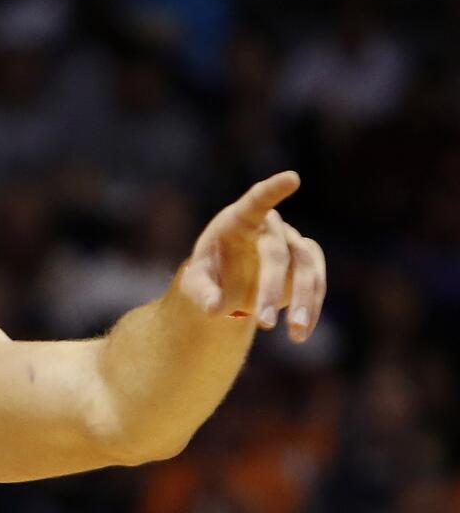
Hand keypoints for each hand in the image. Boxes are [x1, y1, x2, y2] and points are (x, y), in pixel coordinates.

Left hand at [178, 171, 325, 342]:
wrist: (228, 282)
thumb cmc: (209, 274)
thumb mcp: (196, 284)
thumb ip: (201, 293)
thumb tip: (214, 308)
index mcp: (237, 221)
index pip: (256, 201)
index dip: (272, 191)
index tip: (293, 178)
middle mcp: (270, 227)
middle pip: (276, 253)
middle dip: (270, 289)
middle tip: (263, 323)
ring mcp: (291, 242)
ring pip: (307, 267)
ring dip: (303, 301)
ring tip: (294, 334)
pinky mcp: (306, 263)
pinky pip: (317, 281)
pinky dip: (311, 307)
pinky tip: (301, 331)